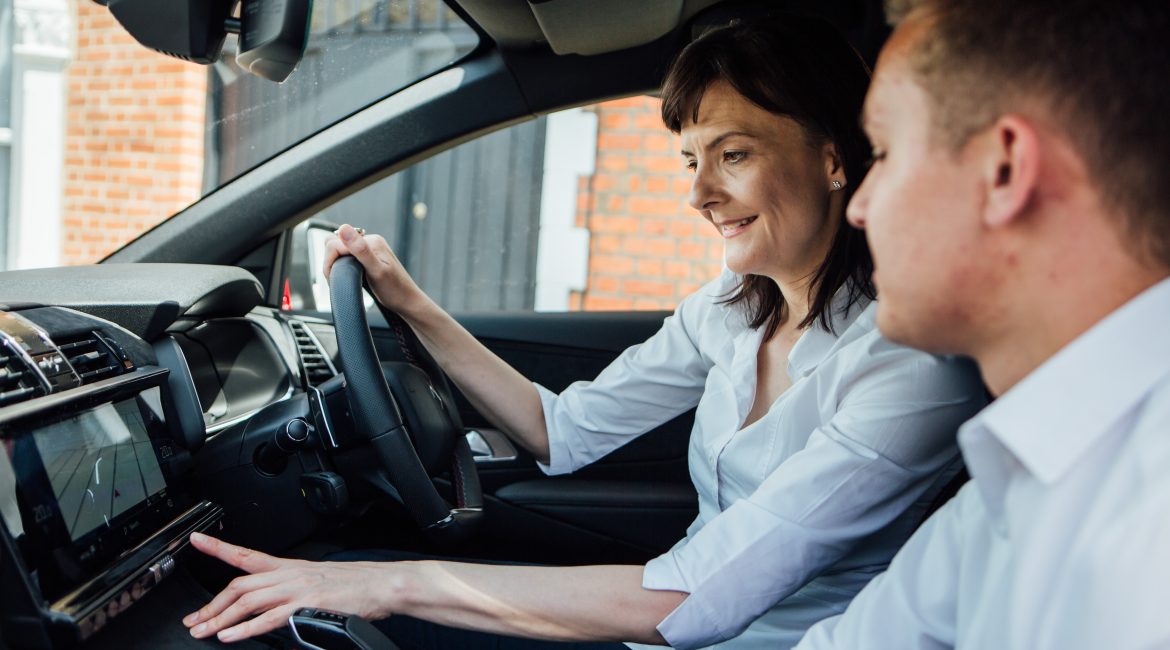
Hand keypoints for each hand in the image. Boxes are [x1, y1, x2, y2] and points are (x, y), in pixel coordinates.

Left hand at [183, 532, 395, 642]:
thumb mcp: (316, 581)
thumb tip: (268, 607)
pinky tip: (230, 636)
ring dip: (220, 618)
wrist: (381, 584)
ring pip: (247, 600)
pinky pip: (269, 618)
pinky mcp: (306, 605)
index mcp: (289, 567)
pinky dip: (245, 628)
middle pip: (239, 584)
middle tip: (193, 620)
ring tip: (202, 631)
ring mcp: (297, 589)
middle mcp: (289, 574)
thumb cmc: (354, 585)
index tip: (196, 541)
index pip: (246, 554)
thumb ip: (289, 592)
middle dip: (211, 604)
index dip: (218, 547)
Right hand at [322, 223, 424, 314]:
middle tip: (339, 280)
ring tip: (346, 280)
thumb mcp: (376, 271)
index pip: (335, 243)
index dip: (329, 262)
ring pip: (340, 252)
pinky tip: (351, 278)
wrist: (408, 302)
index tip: (333, 278)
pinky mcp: (368, 258)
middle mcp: (370, 242)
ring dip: (337, 266)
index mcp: (371, 241)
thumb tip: (343, 228)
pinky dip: (343, 268)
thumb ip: (360, 250)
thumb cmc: (395, 290)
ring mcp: (369, 249)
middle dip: (332, 262)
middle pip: (336, 245)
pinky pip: (347, 257)